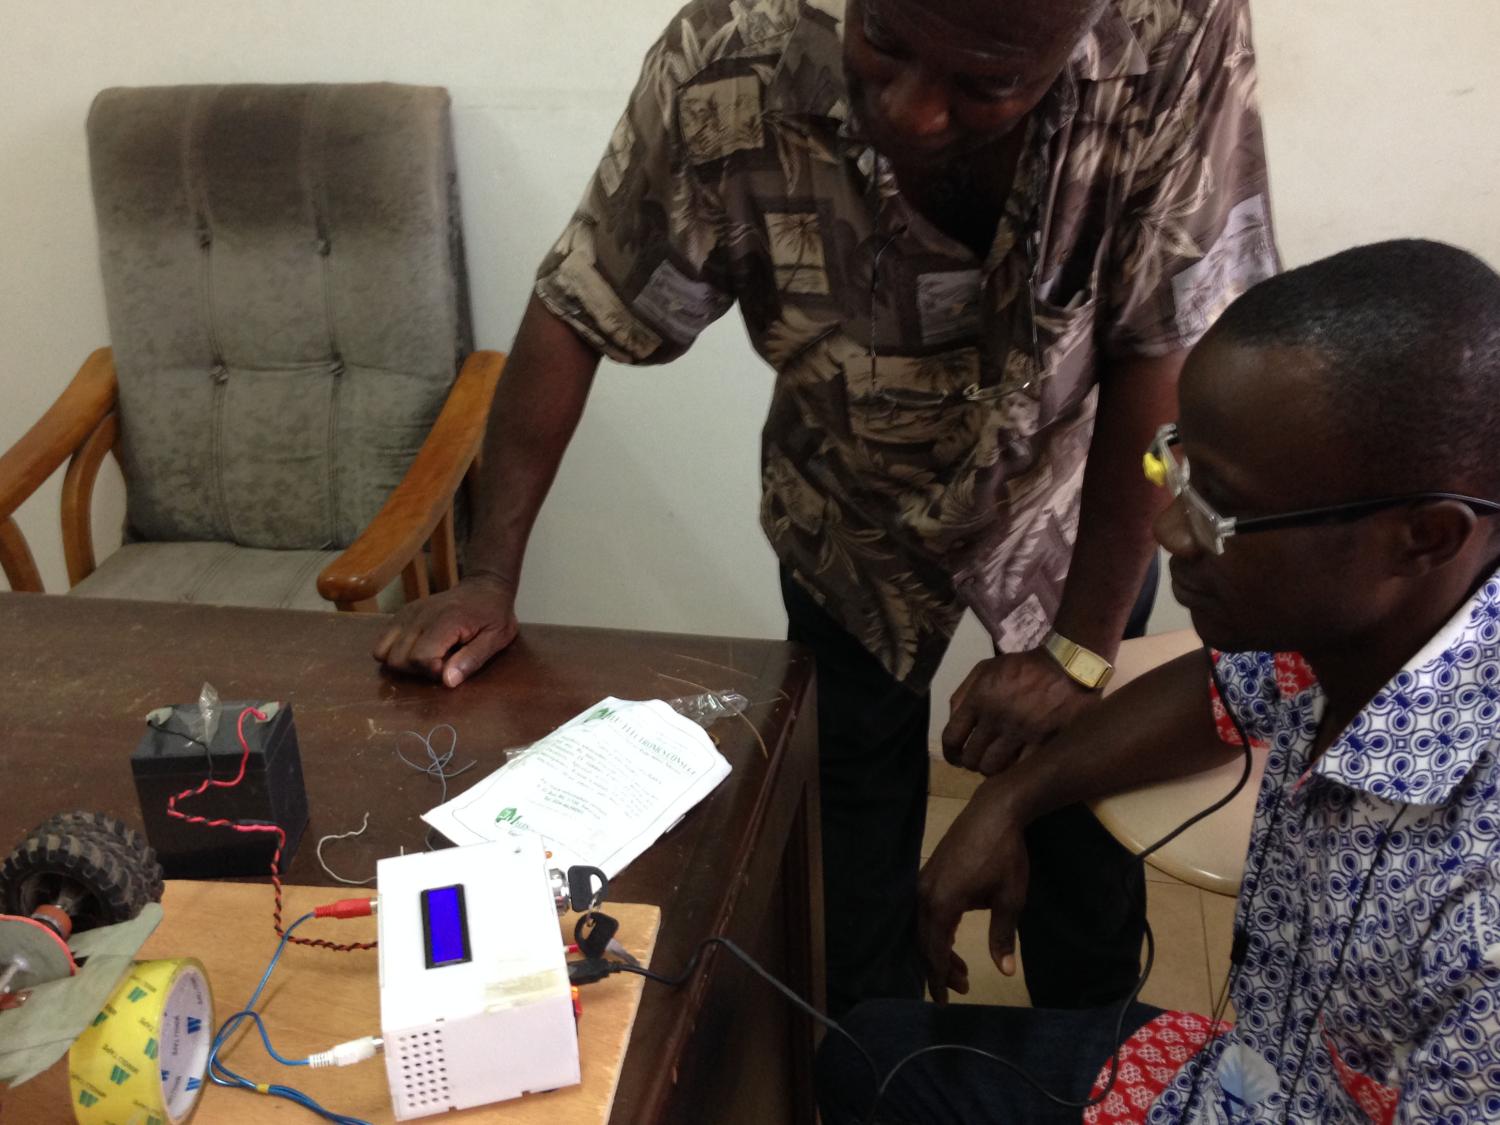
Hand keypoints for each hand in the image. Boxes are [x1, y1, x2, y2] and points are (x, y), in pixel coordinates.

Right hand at [372, 573, 518, 686]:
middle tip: (440, 664)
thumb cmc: (494, 614)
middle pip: (398, 659)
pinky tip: (417, 649)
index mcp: (446, 620)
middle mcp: (420, 615)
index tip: (450, 667)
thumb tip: (447, 681)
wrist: (484, 587)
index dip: (433, 671)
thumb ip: (472, 659)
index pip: (420, 657)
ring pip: (383, 652)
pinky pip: (382, 641)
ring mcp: (407, 613)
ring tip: (427, 658)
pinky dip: (394, 651)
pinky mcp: (402, 614)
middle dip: (417, 671)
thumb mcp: (496, 638)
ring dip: (402, 663)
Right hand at [917, 780, 1029, 1002]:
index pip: (934, 951)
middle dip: (938, 968)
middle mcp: (924, 894)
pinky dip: (935, 930)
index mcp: (942, 903)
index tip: (946, 1001)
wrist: (995, 811)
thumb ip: (1003, 936)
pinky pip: (923, 911)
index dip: (939, 978)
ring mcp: (923, 881)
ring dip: (938, 949)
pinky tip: (951, 937)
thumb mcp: (1011, 898)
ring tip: (961, 969)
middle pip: (923, 942)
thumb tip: (1005, 971)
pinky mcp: (929, 872)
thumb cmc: (1005, 854)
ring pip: (922, 927)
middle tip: (962, 987)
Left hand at [941, 648, 1098, 775]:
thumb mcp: (985, 669)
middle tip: (980, 760)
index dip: (950, 754)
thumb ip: (964, 694)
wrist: (1066, 665)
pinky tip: (1018, 764)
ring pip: (992, 768)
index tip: (955, 758)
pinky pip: (1020, 767)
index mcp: (978, 699)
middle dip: (972, 762)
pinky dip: (1016, 769)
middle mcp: (995, 717)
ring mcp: (1019, 731)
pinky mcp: (1043, 741)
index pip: (952, 737)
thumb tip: (952, 722)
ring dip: (991, 769)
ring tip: (998, 764)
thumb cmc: (1023, 666)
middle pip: (971, 757)